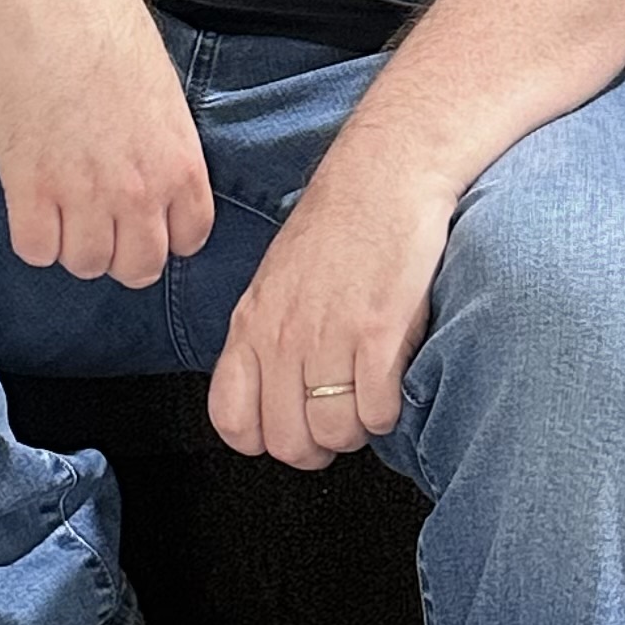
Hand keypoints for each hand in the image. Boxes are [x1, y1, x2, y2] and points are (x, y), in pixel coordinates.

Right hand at [0, 0, 214, 288]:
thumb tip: (154, 192)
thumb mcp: (166, 103)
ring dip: (71, 243)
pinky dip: (32, 235)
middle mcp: (140, 193)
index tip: (139, 218)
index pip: (186, 242)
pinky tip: (32, 200)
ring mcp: (85, 196)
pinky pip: (36, 251)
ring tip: (60, 203)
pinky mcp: (32, 190)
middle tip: (96, 219)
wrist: (56, 11)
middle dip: (118, 251)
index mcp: (182, 169)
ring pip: (85, 265)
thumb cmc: (111, 40)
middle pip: (137, 268)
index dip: (160, 234)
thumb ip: (166, 158)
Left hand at [210, 135, 451, 471]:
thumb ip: (266, 342)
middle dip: (319, 446)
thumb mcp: (276, 286)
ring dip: (358, 429)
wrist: (384, 178)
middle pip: (288, 442)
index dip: (263, 439)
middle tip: (339, 419)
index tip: (289, 427)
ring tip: (369, 398)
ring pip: (335, 434)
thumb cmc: (336, 230)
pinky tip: (393, 382)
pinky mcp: (377, 332)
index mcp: (250, 326)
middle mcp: (282, 337)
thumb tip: (276, 400)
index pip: (231, 421)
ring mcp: (328, 337)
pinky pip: (378, 412)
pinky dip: (390, 410)